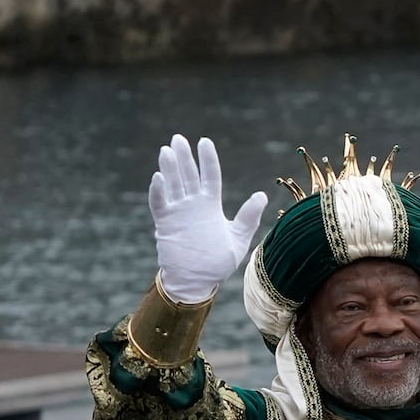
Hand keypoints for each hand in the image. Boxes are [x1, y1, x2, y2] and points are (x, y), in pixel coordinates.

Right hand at [146, 135, 268, 302]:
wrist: (198, 281)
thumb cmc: (218, 261)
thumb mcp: (238, 238)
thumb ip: (248, 216)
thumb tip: (261, 195)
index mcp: (210, 205)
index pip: (209, 177)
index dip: (207, 159)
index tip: (205, 141)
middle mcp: (193, 205)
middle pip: (188, 176)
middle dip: (184, 157)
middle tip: (178, 138)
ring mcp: (177, 213)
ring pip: (172, 185)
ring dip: (169, 168)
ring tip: (167, 150)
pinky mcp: (165, 223)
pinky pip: (159, 204)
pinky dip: (158, 191)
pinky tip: (158, 177)